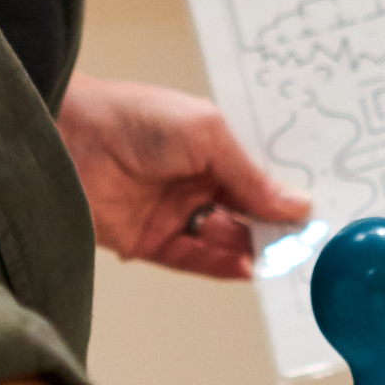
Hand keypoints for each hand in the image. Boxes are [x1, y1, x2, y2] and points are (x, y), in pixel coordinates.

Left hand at [58, 76, 307, 278]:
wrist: (65, 137)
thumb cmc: (131, 117)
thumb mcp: (206, 132)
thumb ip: (249, 174)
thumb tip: (295, 204)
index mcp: (210, 144)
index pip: (258, 173)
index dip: (286, 190)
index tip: (319, 208)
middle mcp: (193, 178)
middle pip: (246, 210)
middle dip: (276, 224)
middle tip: (309, 239)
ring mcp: (172, 210)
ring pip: (225, 237)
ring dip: (255, 248)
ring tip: (286, 256)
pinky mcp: (148, 240)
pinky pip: (194, 259)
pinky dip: (223, 266)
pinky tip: (250, 268)